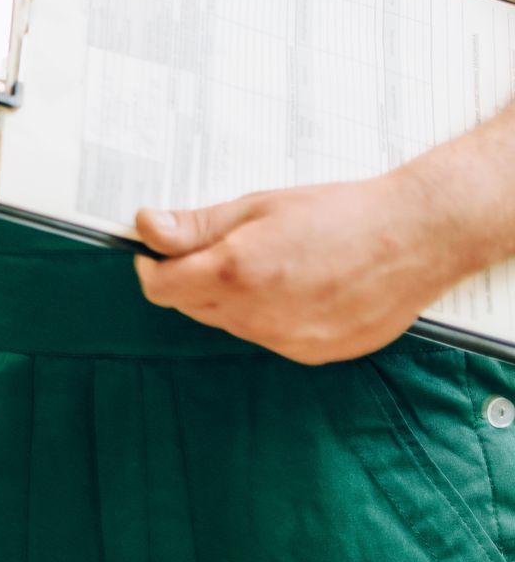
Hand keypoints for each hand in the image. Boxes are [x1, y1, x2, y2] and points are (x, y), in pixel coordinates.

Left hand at [133, 171, 466, 364]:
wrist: (416, 237)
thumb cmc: (340, 213)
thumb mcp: (257, 207)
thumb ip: (195, 226)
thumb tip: (146, 227)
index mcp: (235, 273)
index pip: (160, 288)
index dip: (152, 267)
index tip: (157, 252)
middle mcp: (256, 315)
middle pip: (191, 306)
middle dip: (190, 279)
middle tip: (219, 248)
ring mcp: (285, 340)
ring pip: (229, 323)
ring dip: (231, 298)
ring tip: (272, 263)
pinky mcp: (312, 354)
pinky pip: (267, 337)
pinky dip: (267, 315)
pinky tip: (297, 287)